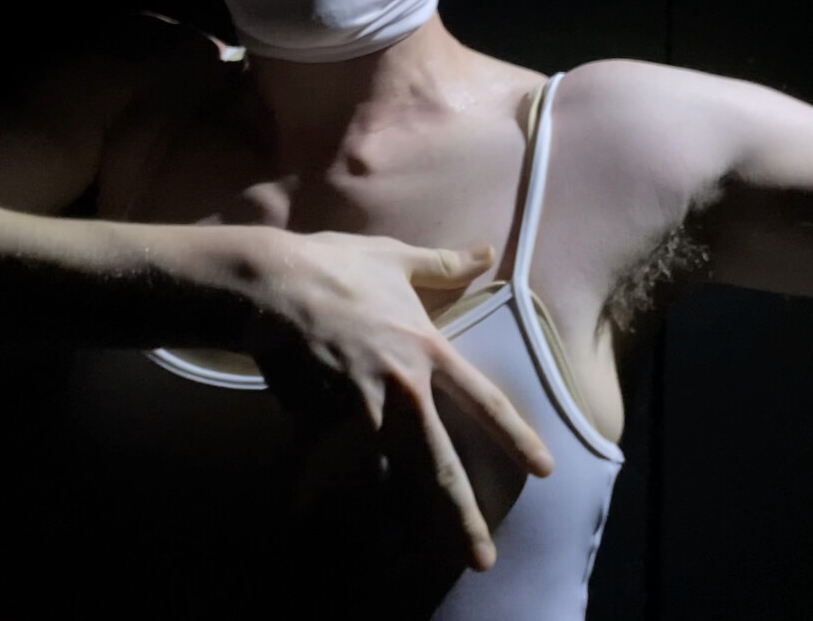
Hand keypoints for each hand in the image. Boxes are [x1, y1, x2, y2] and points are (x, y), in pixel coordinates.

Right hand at [241, 229, 555, 571]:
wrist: (269, 284)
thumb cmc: (334, 266)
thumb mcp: (395, 258)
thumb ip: (443, 263)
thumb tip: (484, 250)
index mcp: (427, 351)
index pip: (485, 402)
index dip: (517, 437)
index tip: (544, 470)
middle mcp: (401, 390)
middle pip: (440, 466)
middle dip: (463, 518)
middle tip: (483, 559)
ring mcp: (358, 411)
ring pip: (386, 481)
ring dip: (398, 525)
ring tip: (408, 562)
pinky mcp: (317, 423)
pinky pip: (327, 471)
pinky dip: (324, 501)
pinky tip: (321, 530)